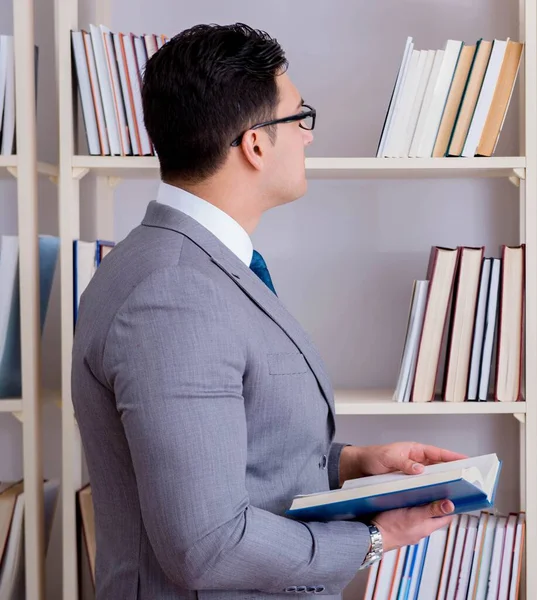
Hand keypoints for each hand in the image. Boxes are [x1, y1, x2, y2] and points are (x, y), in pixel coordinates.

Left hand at [340, 442, 466, 483]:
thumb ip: (404, 463)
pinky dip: (430, 492)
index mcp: (414, 450)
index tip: (468, 460)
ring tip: (457, 494)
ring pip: (433, 479)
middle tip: (468, 481)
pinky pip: (423, 487)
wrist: (358, 467)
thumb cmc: (372, 457)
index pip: (438, 453)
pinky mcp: (408, 483)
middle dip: (453, 472)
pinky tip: (436, 500)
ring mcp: (413, 473)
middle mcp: (416, 461)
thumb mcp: (388, 458)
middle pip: (439, 466)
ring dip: (443, 485)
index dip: (453, 456)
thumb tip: (420, 469)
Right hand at [372, 499, 454, 551]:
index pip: (445, 518)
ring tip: (418, 495)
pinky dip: (411, 512)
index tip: (451, 496)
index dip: (449, 508)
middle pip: (433, 518)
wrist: (373, 536)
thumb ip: (432, 510)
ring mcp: (410, 531)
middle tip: (434, 491)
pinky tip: (404, 504)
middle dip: (435, 506)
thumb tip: (450, 505)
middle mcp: (421, 531)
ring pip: (421, 518)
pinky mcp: (400, 529)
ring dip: (422, 508)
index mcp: (427, 527)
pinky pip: (410, 520)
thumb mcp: (414, 514)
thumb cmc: (392, 526)